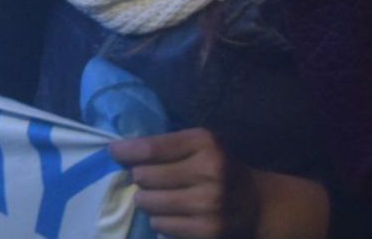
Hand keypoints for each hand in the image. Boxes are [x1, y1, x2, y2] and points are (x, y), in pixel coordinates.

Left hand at [111, 128, 257, 238]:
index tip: (113, 152)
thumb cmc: (218, 167)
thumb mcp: (199, 144)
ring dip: (147, 200)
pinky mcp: (209, 230)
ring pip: (148, 202)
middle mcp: (210, 170)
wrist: (258, 203)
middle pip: (144, 176)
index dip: (125, 151)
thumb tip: (118, 152)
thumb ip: (164, 145)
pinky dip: (159, 220)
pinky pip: (161, 225)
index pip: (150, 148)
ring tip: (157, 196)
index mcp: (205, 142)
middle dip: (139, 178)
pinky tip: (171, 213)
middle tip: (146, 179)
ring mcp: (210, 203)